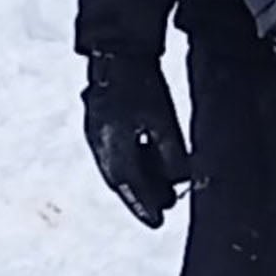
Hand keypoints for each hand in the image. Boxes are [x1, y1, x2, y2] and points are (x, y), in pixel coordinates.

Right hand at [82, 53, 189, 228]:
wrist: (117, 53)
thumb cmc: (143, 84)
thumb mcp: (164, 122)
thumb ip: (171, 154)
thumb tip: (180, 180)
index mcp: (115, 146)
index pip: (131, 186)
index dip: (146, 206)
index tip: (158, 222)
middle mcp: (100, 145)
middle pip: (120, 181)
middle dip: (141, 196)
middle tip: (162, 208)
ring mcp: (94, 134)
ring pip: (115, 169)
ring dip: (135, 181)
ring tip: (157, 188)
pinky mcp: (96, 124)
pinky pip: (111, 155)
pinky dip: (127, 165)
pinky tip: (142, 162)